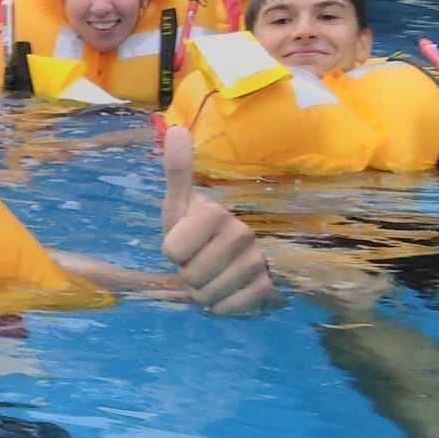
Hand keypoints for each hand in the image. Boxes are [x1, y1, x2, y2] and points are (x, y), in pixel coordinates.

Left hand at [160, 125, 276, 313]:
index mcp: (215, 213)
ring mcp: (257, 262)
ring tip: (211, 275)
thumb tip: (175, 129)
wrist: (230, 259)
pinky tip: (227, 290)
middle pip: (190, 275)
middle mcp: (242, 235)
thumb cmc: (196, 231)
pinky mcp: (266, 288)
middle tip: (198, 262)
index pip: (172, 251)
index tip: (184, 243)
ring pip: (207, 295)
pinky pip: (230, 308)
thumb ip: (177, 172)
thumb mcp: (178, 205)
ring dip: (202, 292)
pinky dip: (222, 306)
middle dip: (187, 274)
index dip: (172, 253)